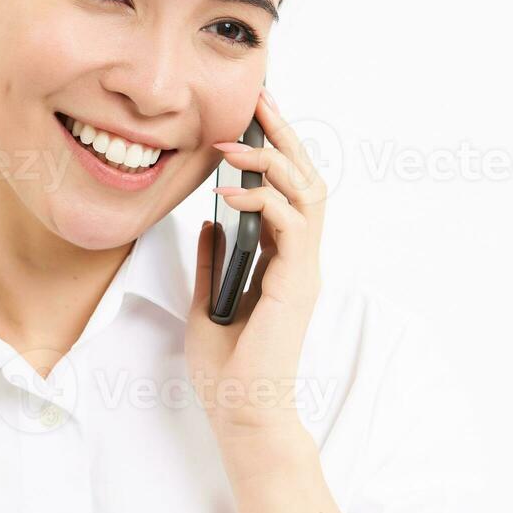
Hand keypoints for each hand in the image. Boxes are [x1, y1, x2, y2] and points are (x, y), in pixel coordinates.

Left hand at [185, 87, 329, 437]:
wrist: (242, 413)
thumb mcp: (206, 301)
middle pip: (306, 179)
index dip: (274, 150)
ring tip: (232, 143)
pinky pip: (291, 223)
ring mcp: (303, 270)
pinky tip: (229, 189)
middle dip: (284, 135)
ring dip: (271, 160)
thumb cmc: (229, 369)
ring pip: (306, 193)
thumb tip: (206, 223)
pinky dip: (263, 198)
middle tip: (259, 98)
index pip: (288, 191)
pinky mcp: (296, 283)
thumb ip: (213, 261)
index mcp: (283, 261)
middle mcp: (301, 260)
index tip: (252, 116)